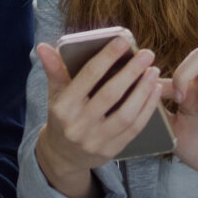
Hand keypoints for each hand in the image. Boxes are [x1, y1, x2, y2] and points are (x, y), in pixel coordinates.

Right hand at [33, 36, 161, 182]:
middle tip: (147, 53)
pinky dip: (147, 109)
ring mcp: (96, 140)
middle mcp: (78, 125)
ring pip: (126, 114)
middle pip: (110, 94)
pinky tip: (155, 91)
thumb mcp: (54, 94)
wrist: (63, 156)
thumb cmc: (62, 117)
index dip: (107, 57)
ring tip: (153, 71)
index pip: (88, 76)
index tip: (124, 40)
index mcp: (63, 107)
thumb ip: (54, 70)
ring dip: (143, 91)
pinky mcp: (111, 151)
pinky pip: (134, 128)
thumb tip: (43, 47)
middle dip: (131, 72)